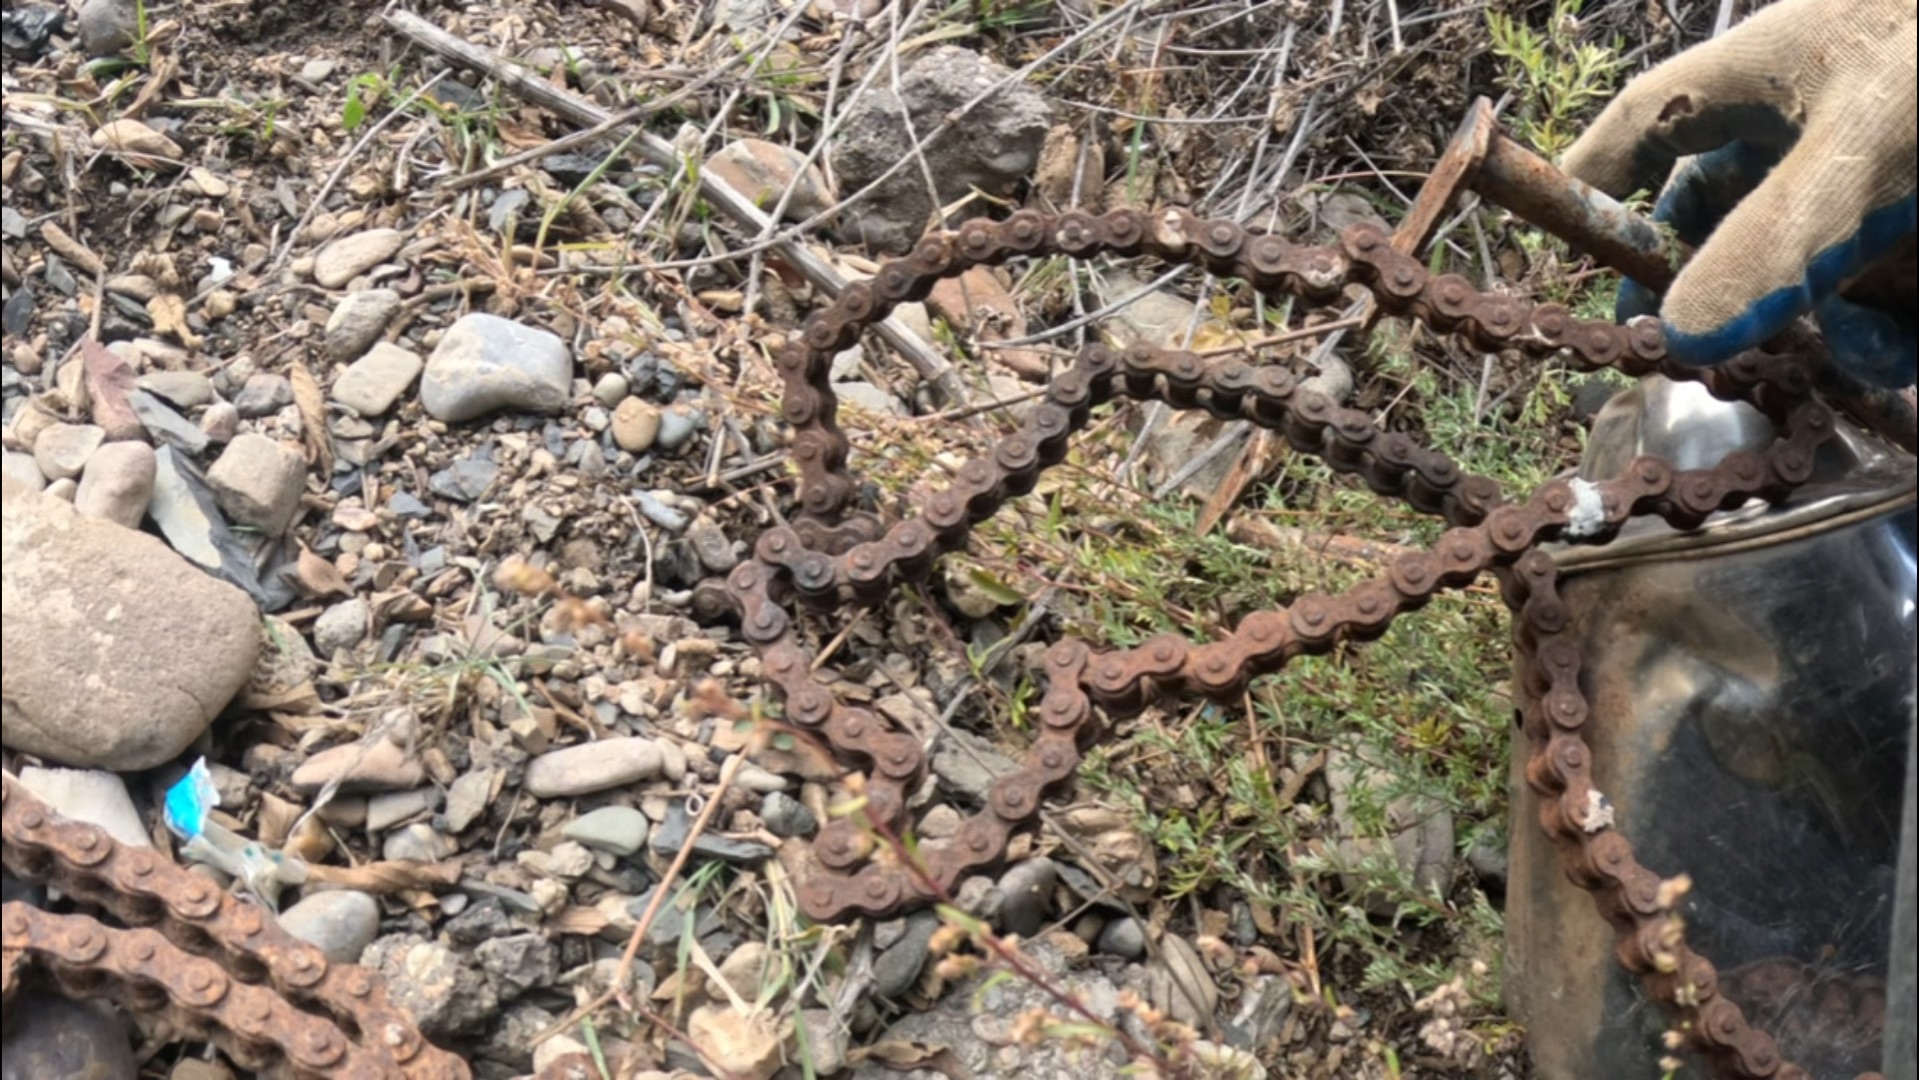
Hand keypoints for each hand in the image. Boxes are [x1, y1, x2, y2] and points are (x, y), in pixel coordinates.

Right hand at [1562, 0, 1915, 387]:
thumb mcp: (1871, 150)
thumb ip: (1775, 242)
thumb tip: (1679, 334)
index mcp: (1767, 67)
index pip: (1644, 127)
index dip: (1592, 190)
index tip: (1568, 262)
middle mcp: (1815, 103)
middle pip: (1726, 200)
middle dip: (1725, 280)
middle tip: (1720, 346)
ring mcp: (1880, 149)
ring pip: (1816, 240)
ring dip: (1821, 308)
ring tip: (1856, 357)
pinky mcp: (1912, 187)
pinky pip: (1883, 259)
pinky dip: (1889, 306)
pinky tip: (1904, 345)